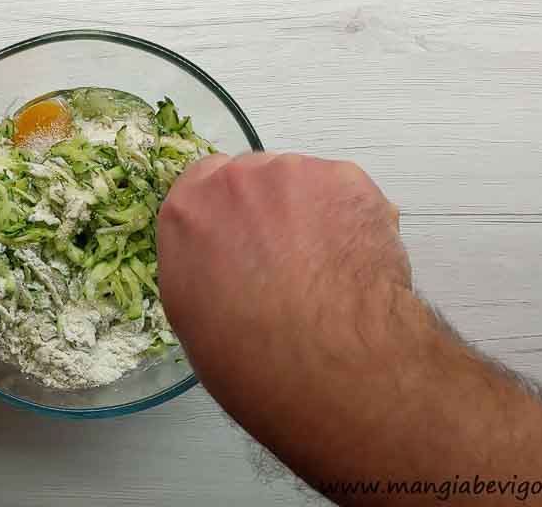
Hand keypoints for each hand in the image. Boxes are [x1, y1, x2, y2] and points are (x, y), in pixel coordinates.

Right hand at [157, 152, 408, 432]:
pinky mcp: (345, 180)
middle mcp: (233, 182)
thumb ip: (199, 263)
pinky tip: (355, 263)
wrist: (323, 366)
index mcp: (186, 212)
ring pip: (303, 183)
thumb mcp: (192, 314)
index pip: (203, 184)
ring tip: (327, 268)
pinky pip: (346, 193)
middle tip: (290, 259)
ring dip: (313, 212)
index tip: (244, 236)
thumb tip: (222, 260)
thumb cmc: (249, 358)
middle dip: (271, 209)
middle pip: (254, 177)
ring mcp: (291, 175)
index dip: (228, 212)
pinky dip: (352, 218)